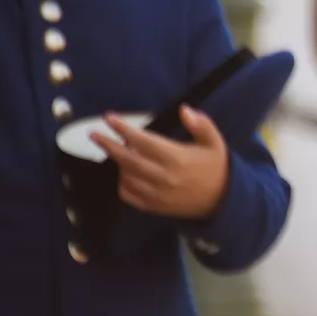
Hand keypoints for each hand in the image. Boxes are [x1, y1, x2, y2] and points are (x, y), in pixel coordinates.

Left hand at [91, 106, 231, 218]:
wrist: (222, 201)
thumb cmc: (216, 167)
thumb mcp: (215, 142)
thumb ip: (201, 124)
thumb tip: (184, 109)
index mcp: (178, 158)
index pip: (144, 141)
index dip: (124, 129)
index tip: (109, 118)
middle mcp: (164, 177)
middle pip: (128, 159)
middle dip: (108, 145)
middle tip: (94, 134)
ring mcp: (157, 194)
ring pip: (126, 176)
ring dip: (119, 162)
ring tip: (119, 151)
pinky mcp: (154, 206)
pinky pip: (128, 194)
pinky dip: (122, 183)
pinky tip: (126, 173)